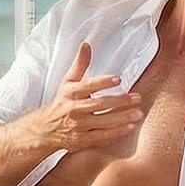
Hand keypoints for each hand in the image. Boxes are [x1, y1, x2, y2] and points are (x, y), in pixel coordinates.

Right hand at [27, 41, 142, 152]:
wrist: (45, 130)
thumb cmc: (61, 102)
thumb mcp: (67, 82)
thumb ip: (80, 64)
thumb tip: (86, 44)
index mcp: (70, 92)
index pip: (87, 85)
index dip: (102, 82)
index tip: (118, 79)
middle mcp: (73, 109)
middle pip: (99, 104)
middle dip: (120, 101)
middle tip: (137, 98)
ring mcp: (78, 126)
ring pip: (103, 121)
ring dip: (122, 117)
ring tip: (139, 112)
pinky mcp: (82, 140)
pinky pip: (102, 136)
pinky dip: (116, 132)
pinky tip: (130, 126)